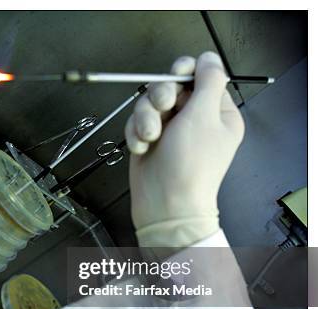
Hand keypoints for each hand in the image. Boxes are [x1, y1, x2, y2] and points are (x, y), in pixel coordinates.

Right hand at [125, 52, 244, 247]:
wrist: (165, 205)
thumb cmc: (190, 165)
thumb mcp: (204, 117)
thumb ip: (207, 81)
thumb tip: (208, 58)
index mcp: (217, 113)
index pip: (200, 77)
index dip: (185, 72)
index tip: (176, 76)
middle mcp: (194, 119)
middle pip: (170, 86)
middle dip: (161, 97)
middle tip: (163, 109)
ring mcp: (170, 130)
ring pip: (149, 104)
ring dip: (145, 118)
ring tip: (150, 137)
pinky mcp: (149, 140)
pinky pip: (136, 122)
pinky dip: (136, 134)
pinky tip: (142, 148)